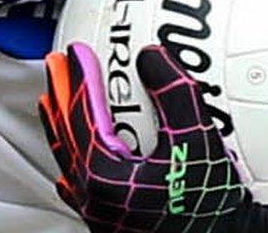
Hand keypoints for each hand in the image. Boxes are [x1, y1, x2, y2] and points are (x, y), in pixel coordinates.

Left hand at [40, 42, 267, 232]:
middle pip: (67, 133)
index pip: (82, 113)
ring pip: (69, 158)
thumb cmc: (211, 210)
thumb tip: (152, 58)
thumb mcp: (199, 142)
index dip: (79, 77)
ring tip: (56, 103)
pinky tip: (78, 158)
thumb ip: (175, 95)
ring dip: (62, 124)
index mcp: (105, 174)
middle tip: (57, 66)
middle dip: (61, 95)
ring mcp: (100, 211)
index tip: (77, 51)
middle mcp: (95, 195)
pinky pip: (80, 182)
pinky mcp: (111, 223)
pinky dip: (74, 158)